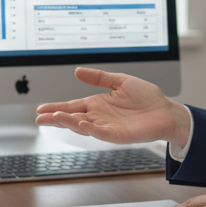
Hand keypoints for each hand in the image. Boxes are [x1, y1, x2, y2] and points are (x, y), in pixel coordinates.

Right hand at [35, 67, 191, 146]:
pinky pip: (101, 133)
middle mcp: (99, 117)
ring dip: (69, 122)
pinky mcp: (118, 135)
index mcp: (97, 104)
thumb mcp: (120, 81)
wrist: (166, 111)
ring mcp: (107, 127)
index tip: (40, 109)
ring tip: (57, 117)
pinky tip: (82, 123)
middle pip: (72, 118)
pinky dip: (90, 129)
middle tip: (39, 118)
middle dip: (55, 118)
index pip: (72, 106)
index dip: (56, 107)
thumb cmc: (146, 98)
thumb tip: (77, 71)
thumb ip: (98, 77)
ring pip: (83, 126)